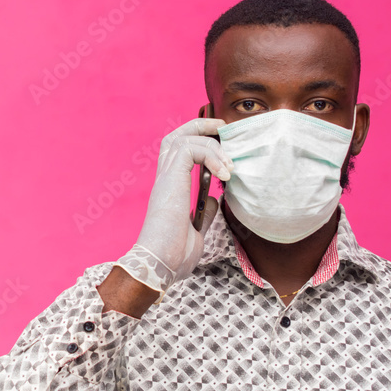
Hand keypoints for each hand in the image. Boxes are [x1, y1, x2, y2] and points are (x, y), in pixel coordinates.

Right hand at [116, 117, 233, 296]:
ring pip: (184, 137)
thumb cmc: (173, 256)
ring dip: (212, 143)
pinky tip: (224, 174)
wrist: (160, 265)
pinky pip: (190, 149)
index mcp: (170, 189)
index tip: (224, 147)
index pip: (179, 151)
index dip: (201, 141)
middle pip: (177, 135)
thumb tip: (214, 199)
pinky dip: (211, 155)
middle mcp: (166, 179)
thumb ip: (204, 212)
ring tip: (230, 164)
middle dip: (202, 125)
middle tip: (224, 130)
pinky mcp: (171, 180)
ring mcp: (167, 178)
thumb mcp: (197, 232)